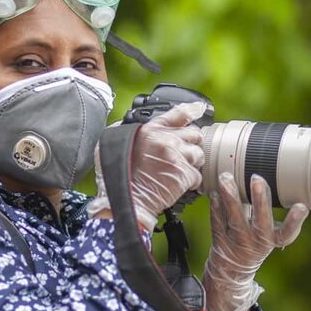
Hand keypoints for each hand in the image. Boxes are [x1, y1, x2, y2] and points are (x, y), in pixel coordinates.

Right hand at [87, 102, 205, 231]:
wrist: (126, 200)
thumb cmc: (116, 178)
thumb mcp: (111, 145)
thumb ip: (123, 131)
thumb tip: (128, 125)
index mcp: (150, 130)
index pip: (178, 114)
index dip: (192, 110)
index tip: (199, 109)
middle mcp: (166, 140)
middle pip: (194, 133)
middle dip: (191, 142)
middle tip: (181, 153)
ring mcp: (177, 157)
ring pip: (199, 154)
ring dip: (192, 162)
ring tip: (178, 170)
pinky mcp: (185, 175)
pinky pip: (198, 175)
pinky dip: (191, 181)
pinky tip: (178, 184)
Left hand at [202, 172, 308, 310]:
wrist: (233, 270)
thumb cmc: (256, 242)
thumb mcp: (271, 233)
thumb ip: (270, 209)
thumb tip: (271, 175)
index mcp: (274, 239)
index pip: (288, 231)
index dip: (295, 220)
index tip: (301, 207)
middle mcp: (257, 241)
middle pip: (261, 221)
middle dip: (260, 199)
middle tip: (257, 179)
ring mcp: (238, 242)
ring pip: (234, 218)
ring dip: (231, 197)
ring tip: (226, 178)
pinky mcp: (220, 240)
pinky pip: (217, 222)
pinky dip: (215, 207)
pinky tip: (213, 193)